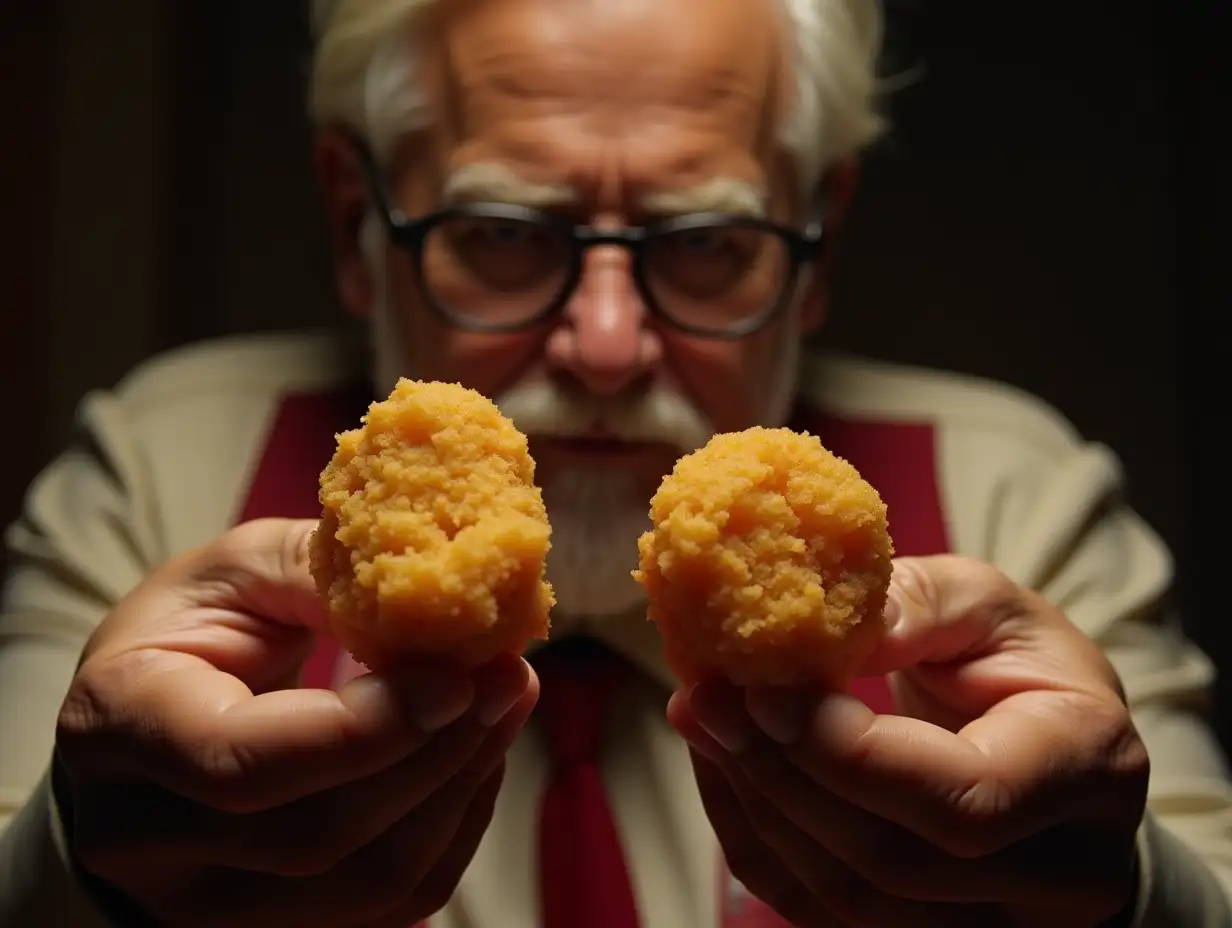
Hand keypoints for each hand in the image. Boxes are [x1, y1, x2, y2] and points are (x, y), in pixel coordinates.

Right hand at [55, 518, 536, 927]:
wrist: (145, 730)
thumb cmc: (192, 635)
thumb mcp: (237, 572)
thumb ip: (324, 573)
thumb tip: (437, 596)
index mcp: (122, 727)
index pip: (241, 762)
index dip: (363, 731)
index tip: (455, 677)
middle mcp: (148, 840)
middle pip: (317, 834)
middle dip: (435, 753)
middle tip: (507, 676)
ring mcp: (209, 903)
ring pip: (369, 881)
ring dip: (461, 788)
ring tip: (504, 703)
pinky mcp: (277, 925)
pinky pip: (393, 901)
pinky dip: (454, 824)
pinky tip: (475, 753)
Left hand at [668, 555, 1148, 927]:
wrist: (1046, 751)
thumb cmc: (1019, 666)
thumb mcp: (989, 605)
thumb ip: (916, 604)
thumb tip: (816, 619)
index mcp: (1085, 766)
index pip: (965, 797)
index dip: (851, 754)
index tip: (765, 689)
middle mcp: (1057, 873)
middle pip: (895, 859)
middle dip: (783, 774)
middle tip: (708, 697)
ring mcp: (994, 923)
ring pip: (849, 898)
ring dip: (755, 803)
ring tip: (702, 718)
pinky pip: (821, 910)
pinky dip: (755, 837)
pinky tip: (721, 764)